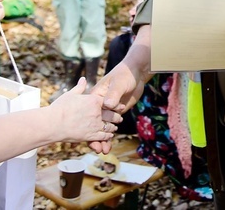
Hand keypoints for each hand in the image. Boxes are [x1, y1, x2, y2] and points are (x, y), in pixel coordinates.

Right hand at [50, 78, 120, 142]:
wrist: (52, 124)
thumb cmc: (60, 108)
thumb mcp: (71, 94)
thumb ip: (80, 87)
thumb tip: (83, 79)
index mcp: (93, 101)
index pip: (109, 102)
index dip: (115, 104)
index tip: (119, 105)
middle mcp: (96, 113)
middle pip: (112, 115)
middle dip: (117, 116)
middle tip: (119, 117)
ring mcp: (95, 125)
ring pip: (109, 126)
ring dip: (113, 127)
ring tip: (114, 127)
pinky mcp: (91, 136)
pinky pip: (103, 136)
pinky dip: (108, 136)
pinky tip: (108, 136)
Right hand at [88, 27, 151, 153]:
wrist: (135, 73)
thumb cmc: (124, 74)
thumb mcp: (117, 83)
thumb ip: (112, 94)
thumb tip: (107, 105)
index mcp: (96, 96)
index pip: (91, 113)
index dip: (89, 125)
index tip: (89, 137)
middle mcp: (99, 105)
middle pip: (95, 123)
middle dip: (95, 137)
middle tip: (97, 149)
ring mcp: (108, 110)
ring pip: (102, 127)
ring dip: (102, 139)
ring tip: (103, 151)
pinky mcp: (116, 114)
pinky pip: (110, 126)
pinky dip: (109, 136)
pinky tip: (108, 146)